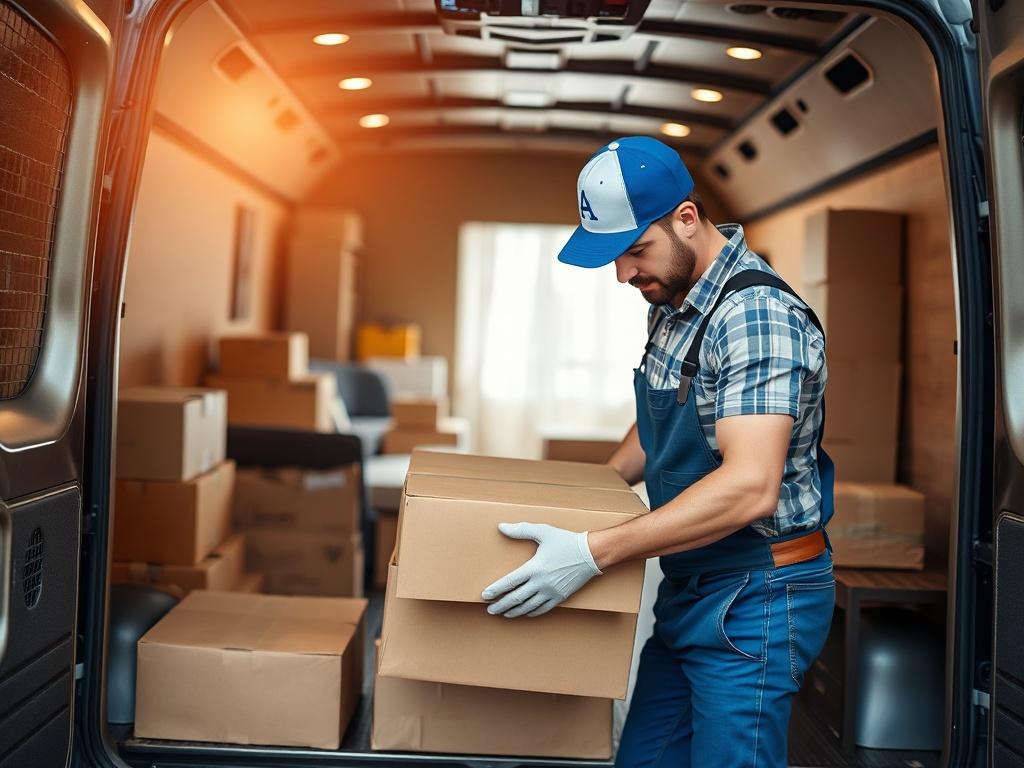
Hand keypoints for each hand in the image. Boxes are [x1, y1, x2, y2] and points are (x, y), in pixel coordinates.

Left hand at [481, 523, 601, 617]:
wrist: (591, 554)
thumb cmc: (566, 541)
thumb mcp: (543, 532)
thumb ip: (521, 530)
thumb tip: (501, 527)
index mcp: (535, 568)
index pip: (510, 582)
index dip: (496, 590)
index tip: (485, 595)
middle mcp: (541, 583)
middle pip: (516, 598)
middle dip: (501, 605)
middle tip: (490, 610)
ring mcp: (551, 592)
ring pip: (528, 606)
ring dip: (514, 611)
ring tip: (504, 614)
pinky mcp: (560, 597)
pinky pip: (543, 609)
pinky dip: (532, 613)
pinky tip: (525, 613)